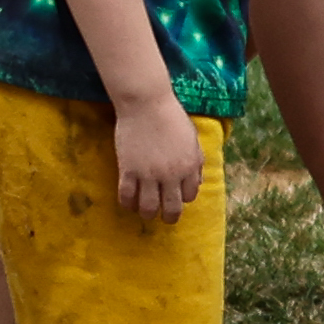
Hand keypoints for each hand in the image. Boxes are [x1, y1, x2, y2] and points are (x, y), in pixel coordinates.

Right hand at [110, 95, 203, 220]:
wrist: (147, 104)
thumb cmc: (171, 117)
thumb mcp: (192, 139)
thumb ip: (196, 161)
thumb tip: (196, 183)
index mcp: (190, 166)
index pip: (190, 195)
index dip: (183, 198)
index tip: (176, 197)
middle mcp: (171, 174)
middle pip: (171, 207)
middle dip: (169, 217)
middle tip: (165, 218)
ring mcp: (149, 174)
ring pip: (148, 207)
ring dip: (148, 214)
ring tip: (146, 213)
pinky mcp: (128, 170)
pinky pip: (127, 197)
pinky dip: (127, 204)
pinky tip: (128, 204)